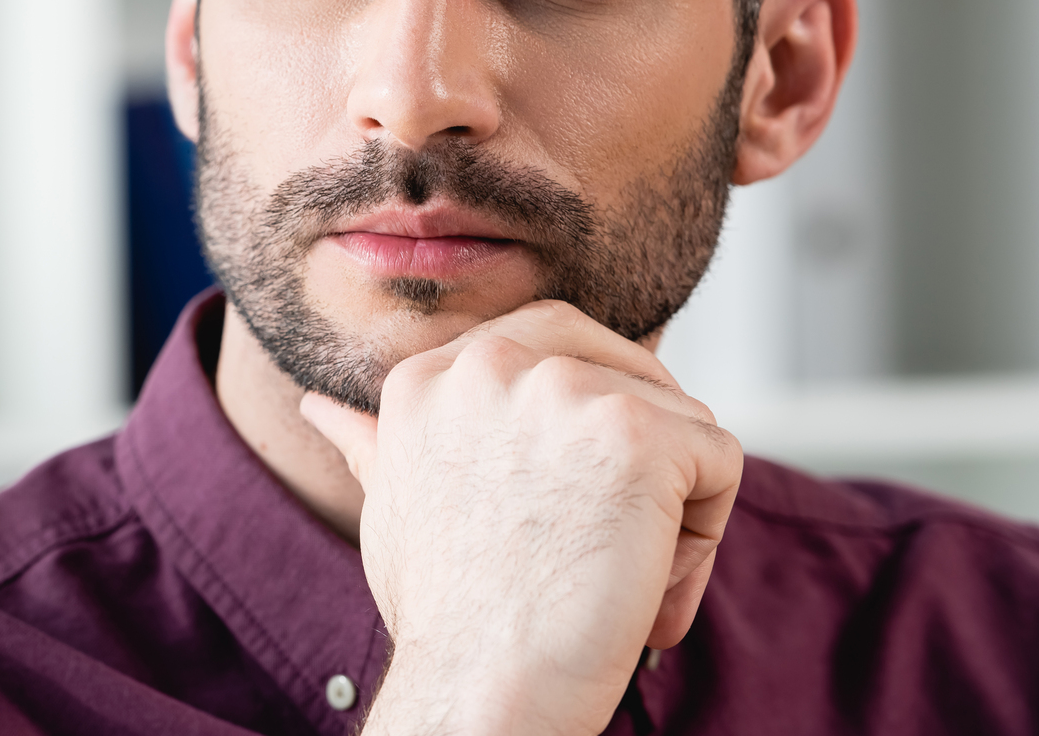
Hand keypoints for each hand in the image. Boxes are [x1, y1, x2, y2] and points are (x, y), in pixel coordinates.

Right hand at [300, 300, 741, 735]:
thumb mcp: (393, 507)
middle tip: (599, 541)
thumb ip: (372, 441)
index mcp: (428, 374)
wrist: (482, 693)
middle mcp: (490, 364)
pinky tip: (642, 585)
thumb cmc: (445, 620)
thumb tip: (316, 407)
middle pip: (628, 369)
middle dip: (639, 455)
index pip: (552, 345)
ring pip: (680, 424)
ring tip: (608, 578)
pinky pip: (722, 463)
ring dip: (669, 510)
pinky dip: (703, 539)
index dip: (581, 432)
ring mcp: (563, 390)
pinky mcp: (636, 431)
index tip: (557, 510)